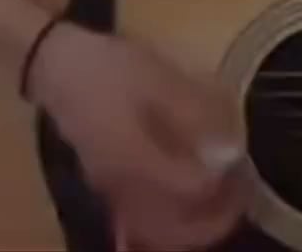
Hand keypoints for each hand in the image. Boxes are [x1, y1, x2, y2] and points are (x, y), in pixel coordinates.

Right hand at [25, 22, 250, 250]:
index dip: (226, 182)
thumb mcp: (159, 79)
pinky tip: (193, 202)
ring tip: (222, 195)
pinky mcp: (110, 192)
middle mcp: (123, 190)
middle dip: (218, 215)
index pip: (192, 193)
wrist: (58, 67)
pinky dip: (174, 224)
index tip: (242, 161)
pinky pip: (145, 227)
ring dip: (198, 224)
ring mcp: (113, 196)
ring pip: (161, 235)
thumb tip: (230, 153)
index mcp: (136, 161)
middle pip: (178, 231)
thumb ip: (196, 117)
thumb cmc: (112, 68)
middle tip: (242, 187)